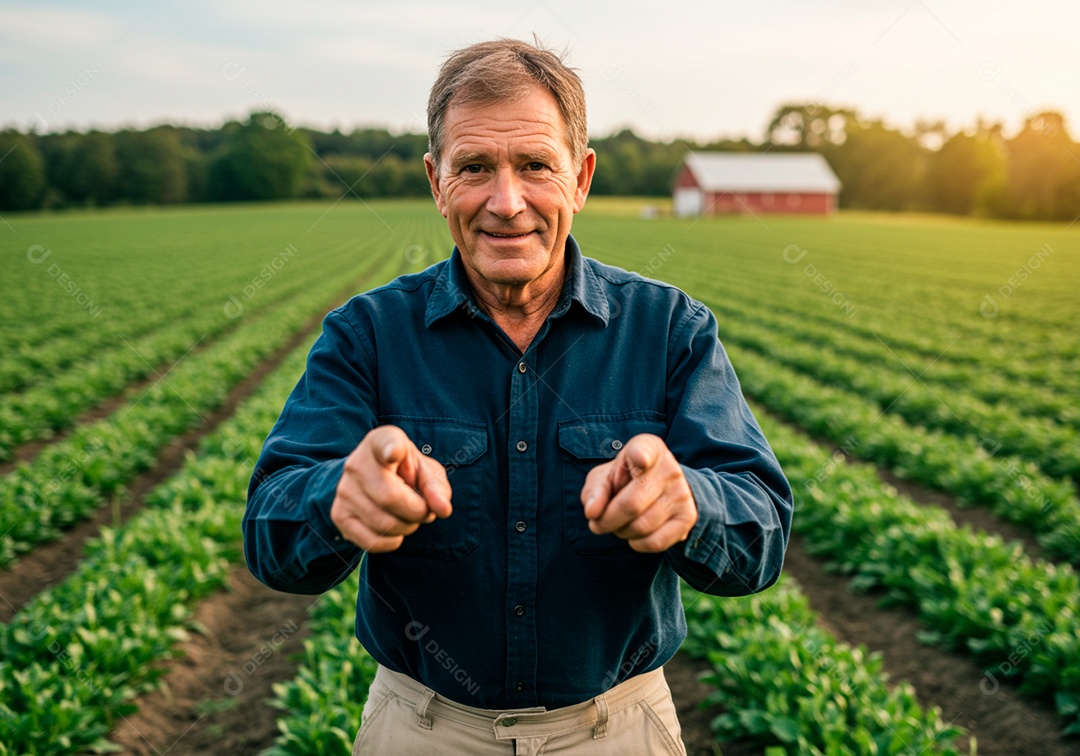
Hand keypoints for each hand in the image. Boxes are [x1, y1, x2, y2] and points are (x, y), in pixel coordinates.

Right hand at [331, 426, 452, 552]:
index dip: (391, 449)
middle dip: (417, 512)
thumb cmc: (405, 472)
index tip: (394, 453)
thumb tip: (442, 509)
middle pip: (391, 498)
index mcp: (381, 442)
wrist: (370, 479)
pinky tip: (394, 528)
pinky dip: (392, 541)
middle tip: (423, 509)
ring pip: (384, 524)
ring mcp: (344, 490)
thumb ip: (436, 487)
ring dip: (407, 527)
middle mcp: (357, 464)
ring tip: (408, 516)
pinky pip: (373, 542)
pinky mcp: (339, 515)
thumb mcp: (425, 470)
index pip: (385, 444)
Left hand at [580, 434, 696, 552]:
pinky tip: (634, 535)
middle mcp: (669, 468)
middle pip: (631, 504)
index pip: (644, 451)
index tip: (639, 460)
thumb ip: (594, 491)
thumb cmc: (626, 480)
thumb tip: (592, 513)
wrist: (661, 488)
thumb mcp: (605, 477)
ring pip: (641, 526)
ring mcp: (681, 493)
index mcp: (648, 448)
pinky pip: (656, 542)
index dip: (640, 456)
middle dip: (607, 520)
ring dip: (621, 532)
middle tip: (598, 523)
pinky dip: (637, 544)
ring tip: (620, 524)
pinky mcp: (688, 517)